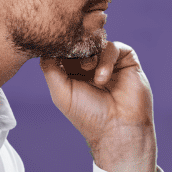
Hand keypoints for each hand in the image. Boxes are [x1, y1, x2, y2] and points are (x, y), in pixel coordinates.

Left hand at [40, 42, 156, 171]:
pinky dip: (106, 59)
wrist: (119, 129)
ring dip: (90, 56)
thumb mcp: (60, 92)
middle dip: (75, 49)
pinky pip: (113, 47)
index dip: (59, 47)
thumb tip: (44, 47)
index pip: (63, 50)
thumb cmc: (88, 115)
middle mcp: (91, 66)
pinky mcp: (126, 60)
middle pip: (79, 42)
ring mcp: (109, 62)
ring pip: (95, 42)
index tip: (56, 51)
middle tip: (76, 63)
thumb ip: (49, 68)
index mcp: (73, 73)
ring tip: (90, 73)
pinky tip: (103, 78)